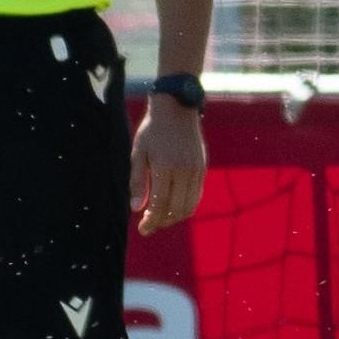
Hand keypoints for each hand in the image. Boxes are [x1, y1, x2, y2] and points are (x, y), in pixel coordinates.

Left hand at [131, 97, 206, 234]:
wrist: (178, 108)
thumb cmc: (153, 130)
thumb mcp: (138, 152)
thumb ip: (138, 181)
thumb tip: (137, 209)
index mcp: (166, 166)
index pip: (160, 204)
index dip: (151, 221)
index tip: (142, 229)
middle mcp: (185, 170)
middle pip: (177, 209)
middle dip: (163, 222)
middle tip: (149, 226)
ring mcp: (196, 169)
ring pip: (190, 205)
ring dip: (175, 216)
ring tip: (161, 217)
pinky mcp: (202, 167)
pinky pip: (197, 194)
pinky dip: (186, 205)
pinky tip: (173, 205)